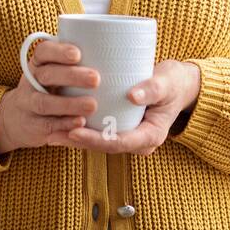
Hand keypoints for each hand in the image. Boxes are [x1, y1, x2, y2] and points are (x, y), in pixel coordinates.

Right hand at [0, 40, 100, 155]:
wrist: (16, 118)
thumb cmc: (48, 89)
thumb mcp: (54, 72)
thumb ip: (76, 64)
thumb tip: (116, 53)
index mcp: (38, 64)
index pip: (43, 51)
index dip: (58, 51)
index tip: (78, 54)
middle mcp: (30, 81)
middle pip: (46, 75)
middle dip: (71, 76)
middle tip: (96, 79)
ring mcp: (28, 104)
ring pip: (44, 103)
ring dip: (69, 104)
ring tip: (92, 105)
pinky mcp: (33, 126)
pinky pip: (47, 125)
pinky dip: (64, 124)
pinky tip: (80, 123)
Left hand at [61, 60, 200, 156]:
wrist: (178, 85)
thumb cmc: (173, 82)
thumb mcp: (166, 83)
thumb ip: (152, 89)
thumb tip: (132, 96)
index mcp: (151, 136)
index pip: (119, 143)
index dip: (95, 139)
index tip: (74, 131)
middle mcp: (139, 141)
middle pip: (105, 146)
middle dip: (79, 142)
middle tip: (53, 134)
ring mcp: (130, 136)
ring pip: (100, 142)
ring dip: (76, 138)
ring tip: (51, 132)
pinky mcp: (122, 128)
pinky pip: (101, 132)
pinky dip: (82, 129)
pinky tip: (62, 123)